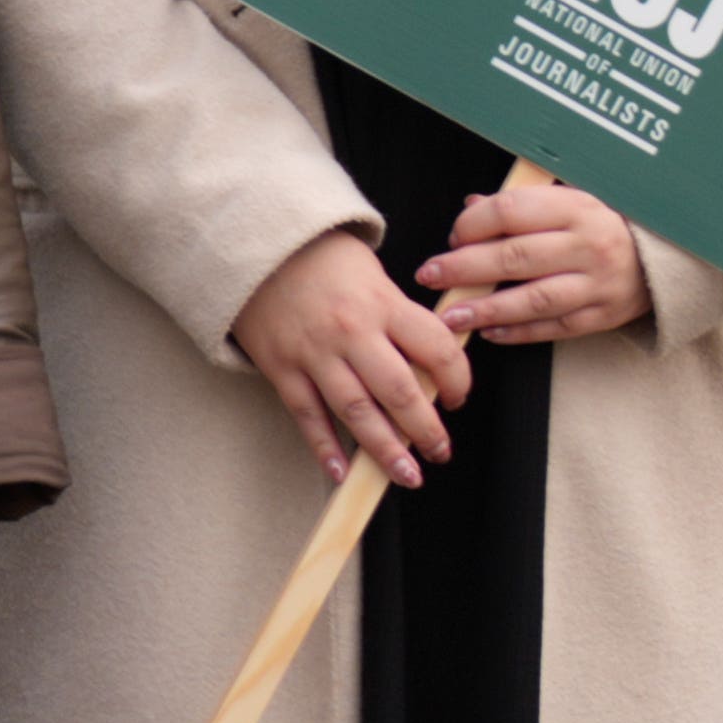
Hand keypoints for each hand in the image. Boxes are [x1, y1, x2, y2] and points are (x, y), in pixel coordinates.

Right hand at [231, 228, 468, 486]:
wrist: (262, 247)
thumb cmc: (327, 260)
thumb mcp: (376, 276)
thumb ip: (401, 317)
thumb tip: (433, 360)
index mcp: (385, 304)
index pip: (436, 349)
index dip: (457, 379)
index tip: (460, 398)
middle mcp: (353, 333)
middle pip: (399, 391)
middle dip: (425, 429)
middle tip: (441, 451)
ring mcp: (315, 354)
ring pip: (356, 412)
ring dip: (384, 449)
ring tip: (406, 474)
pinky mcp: (282, 369)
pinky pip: (307, 416)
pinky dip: (325, 447)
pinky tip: (342, 472)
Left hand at [424, 181, 649, 346]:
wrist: (665, 258)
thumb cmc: (607, 225)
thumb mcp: (573, 200)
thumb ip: (524, 204)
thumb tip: (472, 207)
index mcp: (579, 207)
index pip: (513, 211)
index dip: (475, 224)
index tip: (454, 235)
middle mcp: (589, 244)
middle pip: (515, 257)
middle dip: (464, 267)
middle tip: (430, 274)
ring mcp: (597, 284)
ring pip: (531, 299)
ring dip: (485, 308)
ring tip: (450, 316)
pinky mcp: (601, 316)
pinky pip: (552, 327)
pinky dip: (517, 332)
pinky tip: (489, 333)